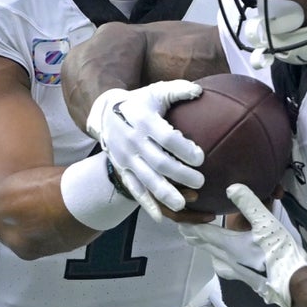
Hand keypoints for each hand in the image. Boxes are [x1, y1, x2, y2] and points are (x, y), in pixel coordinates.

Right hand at [87, 80, 204, 221]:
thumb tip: (200, 91)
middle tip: (200, 181)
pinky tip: (160, 216)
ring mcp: (125, 158)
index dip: (184, 149)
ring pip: (146, 180)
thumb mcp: (156, 91)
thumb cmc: (140, 102)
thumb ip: (179, 90)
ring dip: (165, 193)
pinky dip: (146, 204)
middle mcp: (133, 141)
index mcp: (143, 120)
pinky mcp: (122, 169)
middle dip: (180, 174)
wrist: (105, 113)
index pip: (166, 138)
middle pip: (158, 162)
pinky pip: (134, 189)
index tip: (201, 157)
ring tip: (182, 203)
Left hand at [179, 184, 306, 306]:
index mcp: (229, 245)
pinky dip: (218, 257)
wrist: (294, 284)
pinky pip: (224, 266)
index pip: (202, 233)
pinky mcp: (246, 278)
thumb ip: (248, 204)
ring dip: (205, 246)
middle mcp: (227, 259)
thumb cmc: (280, 252)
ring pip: (213, 256)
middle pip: (205, 245)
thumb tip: (231, 187)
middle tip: (183, 227)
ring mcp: (236, 271)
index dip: (190, 225)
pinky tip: (224, 259)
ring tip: (199, 239)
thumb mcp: (266, 223)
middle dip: (193, 235)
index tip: (178, 218)